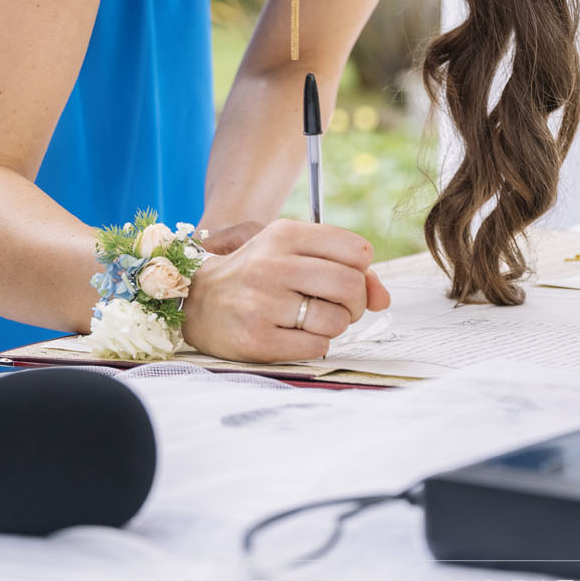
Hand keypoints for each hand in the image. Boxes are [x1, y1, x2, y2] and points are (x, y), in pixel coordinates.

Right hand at [182, 218, 393, 361]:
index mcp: (285, 234)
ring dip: (334, 325)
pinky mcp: (256, 339)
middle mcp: (273, 265)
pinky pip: (316, 347)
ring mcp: (262, 303)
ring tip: (309, 320)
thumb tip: (383, 298)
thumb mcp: (294, 253)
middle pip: (351, 286)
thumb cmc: (258, 273)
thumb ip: (346, 268)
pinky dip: (315, 344)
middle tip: (337, 306)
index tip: (344, 277)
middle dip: (354, 302)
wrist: (196, 299)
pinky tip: (293, 334)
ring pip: (337, 320)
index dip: (361, 269)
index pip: (357, 250)